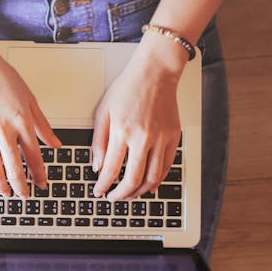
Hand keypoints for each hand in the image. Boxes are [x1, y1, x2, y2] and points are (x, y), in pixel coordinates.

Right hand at [0, 50, 61, 197]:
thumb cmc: (2, 79)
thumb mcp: (30, 100)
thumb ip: (43, 125)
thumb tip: (56, 144)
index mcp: (22, 123)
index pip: (34, 158)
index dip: (39, 175)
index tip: (42, 183)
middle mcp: (4, 131)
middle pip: (14, 169)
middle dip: (22, 187)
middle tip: (25, 194)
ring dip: (2, 185)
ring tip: (7, 193)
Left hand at [91, 37, 185, 201]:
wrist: (155, 72)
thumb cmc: (128, 88)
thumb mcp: (103, 112)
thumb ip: (99, 142)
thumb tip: (98, 166)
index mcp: (122, 131)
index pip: (111, 169)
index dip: (103, 186)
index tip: (99, 191)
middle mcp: (143, 137)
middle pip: (133, 179)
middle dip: (121, 194)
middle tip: (113, 197)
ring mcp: (161, 138)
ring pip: (153, 178)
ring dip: (140, 191)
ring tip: (130, 194)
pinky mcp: (173, 137)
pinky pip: (167, 166)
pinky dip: (158, 180)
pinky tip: (149, 185)